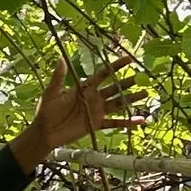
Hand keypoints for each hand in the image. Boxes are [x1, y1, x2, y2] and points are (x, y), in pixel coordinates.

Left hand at [12, 54, 145, 170]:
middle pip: (114, 88)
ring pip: (118, 103)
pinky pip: (115, 123)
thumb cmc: (46, 111)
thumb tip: (61, 57)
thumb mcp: (50, 92)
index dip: (115, 66)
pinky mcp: (97, 124)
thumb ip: (58, 77)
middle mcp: (94, 97)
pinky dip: (128, 122)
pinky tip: (141, 120)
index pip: (103, 74)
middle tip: (142, 77)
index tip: (129, 58)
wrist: (45, 132)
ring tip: (145, 94)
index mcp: (84, 87)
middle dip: (128, 82)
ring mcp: (97, 111)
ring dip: (131, 99)